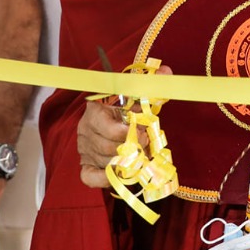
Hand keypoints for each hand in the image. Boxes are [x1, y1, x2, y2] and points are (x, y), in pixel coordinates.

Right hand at [75, 65, 169, 189]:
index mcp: (95, 109)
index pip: (107, 127)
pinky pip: (90, 177)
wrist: (113, 116)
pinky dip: (105, 178)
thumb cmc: (127, 106)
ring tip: (139, 155)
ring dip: (125, 162)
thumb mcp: (138, 94)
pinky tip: (121, 172)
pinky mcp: (85, 165)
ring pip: (105, 162)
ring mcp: (83, 149)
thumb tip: (166, 71)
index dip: (127, 133)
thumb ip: (151, 83)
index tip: (143, 132)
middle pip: (107, 147)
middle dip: (131, 148)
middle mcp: (85, 129)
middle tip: (145, 144)